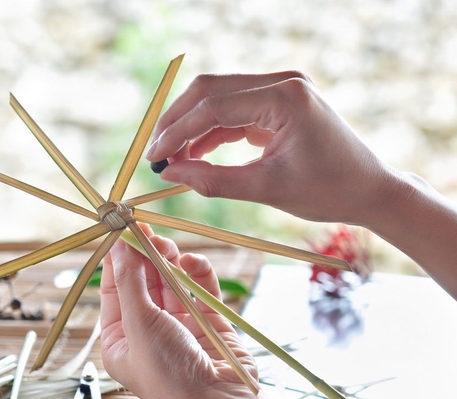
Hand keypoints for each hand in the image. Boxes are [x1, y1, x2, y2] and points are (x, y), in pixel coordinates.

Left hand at [100, 225, 256, 398]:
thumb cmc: (168, 373)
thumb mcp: (139, 323)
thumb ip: (131, 281)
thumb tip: (120, 246)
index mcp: (120, 339)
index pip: (114, 290)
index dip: (118, 260)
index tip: (122, 231)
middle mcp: (147, 331)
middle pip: (144, 282)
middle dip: (145, 256)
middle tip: (148, 231)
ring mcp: (179, 327)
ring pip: (172, 283)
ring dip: (169, 262)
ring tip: (167, 244)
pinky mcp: (208, 323)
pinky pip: (200, 290)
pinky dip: (197, 274)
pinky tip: (192, 263)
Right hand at [146, 72, 401, 225]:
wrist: (368, 190)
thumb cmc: (327, 191)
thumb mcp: (266, 190)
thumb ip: (213, 181)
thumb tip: (170, 174)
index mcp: (285, 97)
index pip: (214, 107)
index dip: (177, 133)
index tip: (153, 158)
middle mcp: (282, 82)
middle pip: (210, 90)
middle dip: (177, 122)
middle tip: (155, 154)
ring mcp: (280, 88)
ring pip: (217, 97)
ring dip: (191, 126)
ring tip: (172, 159)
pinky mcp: (277, 101)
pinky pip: (232, 109)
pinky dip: (210, 131)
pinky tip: (195, 154)